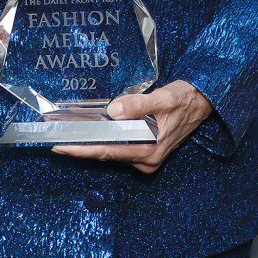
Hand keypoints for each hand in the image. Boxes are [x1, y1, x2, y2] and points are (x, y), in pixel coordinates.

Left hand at [52, 80, 212, 173]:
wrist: (202, 102)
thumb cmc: (183, 99)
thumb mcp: (163, 98)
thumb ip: (138, 105)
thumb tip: (113, 111)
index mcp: (150, 151)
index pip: (108, 151)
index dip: (82, 149)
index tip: (60, 146)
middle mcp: (146, 159)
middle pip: (107, 154)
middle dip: (81, 148)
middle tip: (54, 140)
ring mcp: (146, 158)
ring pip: (112, 152)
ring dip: (91, 144)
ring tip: (67, 135)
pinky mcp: (146, 151)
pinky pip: (119, 148)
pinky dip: (104, 140)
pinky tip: (90, 133)